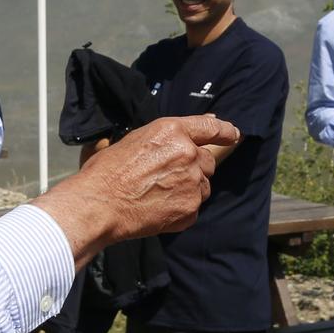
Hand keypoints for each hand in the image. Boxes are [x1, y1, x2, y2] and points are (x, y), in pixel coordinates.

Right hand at [32, 115, 239, 267]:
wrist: (99, 205)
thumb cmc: (108, 170)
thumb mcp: (135, 139)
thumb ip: (170, 134)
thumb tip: (203, 122)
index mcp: (172, 131)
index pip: (210, 127)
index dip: (224, 130)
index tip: (233, 134)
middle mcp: (188, 154)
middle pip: (207, 161)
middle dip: (194, 168)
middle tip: (168, 177)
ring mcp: (192, 182)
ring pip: (203, 186)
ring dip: (189, 189)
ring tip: (158, 194)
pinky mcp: (190, 208)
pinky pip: (194, 208)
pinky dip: (181, 209)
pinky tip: (158, 209)